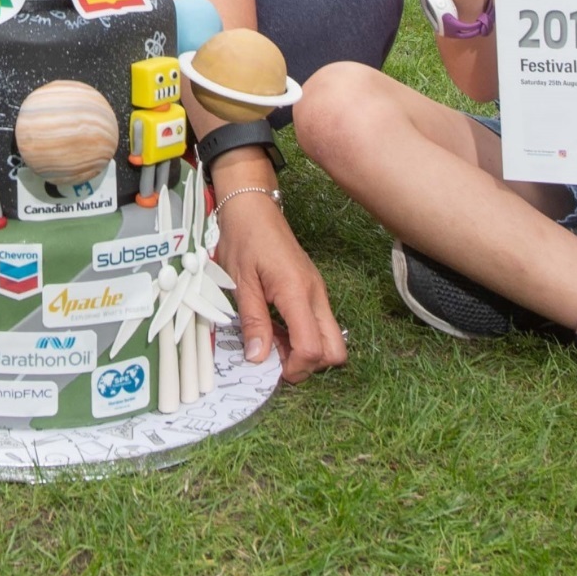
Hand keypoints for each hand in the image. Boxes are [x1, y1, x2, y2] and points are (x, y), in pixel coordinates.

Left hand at [213, 185, 345, 378]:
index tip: (270, 368)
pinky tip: (275, 329)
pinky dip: (303, 337)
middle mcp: (315, 295)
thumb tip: (258, 359)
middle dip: (309, 366)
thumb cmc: (244, 238)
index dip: (295, 368)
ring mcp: (317, 292)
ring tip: (271, 343)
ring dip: (305, 352)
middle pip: (335, 351)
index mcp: (297, 292)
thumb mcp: (240, 281)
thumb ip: (252, 321)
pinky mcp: (313, 291)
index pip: (313, 348)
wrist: (253, 207)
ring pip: (331, 340)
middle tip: (276, 362)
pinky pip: (319, 325)